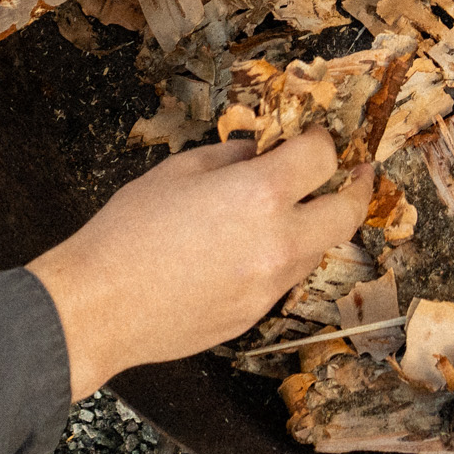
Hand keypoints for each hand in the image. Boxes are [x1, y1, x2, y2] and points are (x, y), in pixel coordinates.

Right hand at [24, 132, 375, 399]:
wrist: (99, 307)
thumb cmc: (127, 233)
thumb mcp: (177, 171)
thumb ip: (230, 158)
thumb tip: (259, 153)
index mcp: (260, 195)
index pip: (322, 158)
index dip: (324, 141)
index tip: (317, 138)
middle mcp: (278, 242)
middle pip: (347, 213)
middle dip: (354, 188)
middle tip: (354, 175)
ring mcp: (270, 286)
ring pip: (317, 250)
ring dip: (314, 227)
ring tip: (292, 212)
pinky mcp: (255, 316)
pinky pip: (284, 280)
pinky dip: (281, 260)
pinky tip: (250, 250)